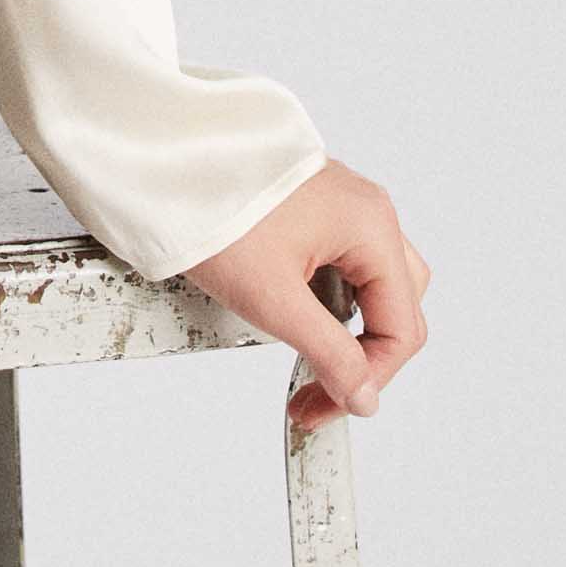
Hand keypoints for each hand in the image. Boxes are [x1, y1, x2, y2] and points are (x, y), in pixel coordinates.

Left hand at [181, 156, 429, 431]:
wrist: (163, 160)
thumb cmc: (214, 214)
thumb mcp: (274, 299)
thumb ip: (330, 353)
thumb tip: (364, 396)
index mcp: (371, 226)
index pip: (402, 328)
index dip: (369, 379)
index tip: (326, 406)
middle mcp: (366, 209)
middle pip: (398, 303)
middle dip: (365, 355)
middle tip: (321, 387)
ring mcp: (341, 203)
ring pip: (373, 283)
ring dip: (349, 327)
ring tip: (306, 352)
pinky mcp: (314, 204)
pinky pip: (344, 261)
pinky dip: (330, 297)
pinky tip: (295, 312)